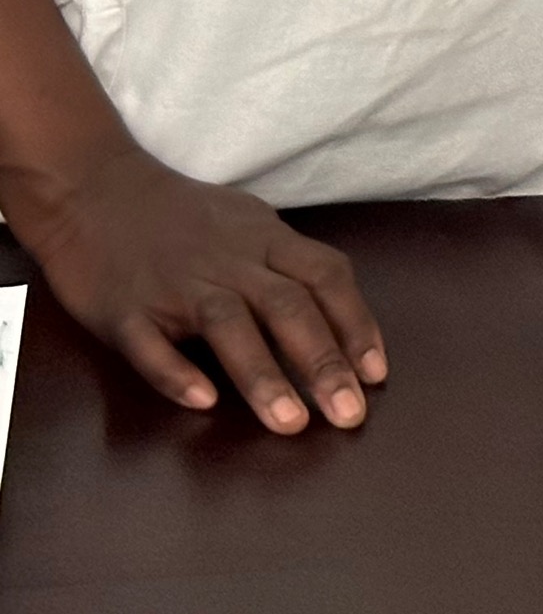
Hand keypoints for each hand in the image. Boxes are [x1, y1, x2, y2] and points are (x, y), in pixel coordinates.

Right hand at [14, 142, 383, 431]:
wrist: (93, 190)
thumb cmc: (183, 217)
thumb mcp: (248, 224)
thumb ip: (287, 265)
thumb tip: (335, 316)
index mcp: (265, 240)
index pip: (326, 278)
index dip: (356, 324)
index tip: (378, 374)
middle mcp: (228, 262)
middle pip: (287, 307)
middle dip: (323, 362)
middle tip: (350, 415)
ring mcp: (174, 285)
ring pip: (228, 326)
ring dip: (263, 374)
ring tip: (290, 423)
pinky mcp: (122, 309)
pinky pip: (149, 343)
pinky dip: (175, 371)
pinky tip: (202, 402)